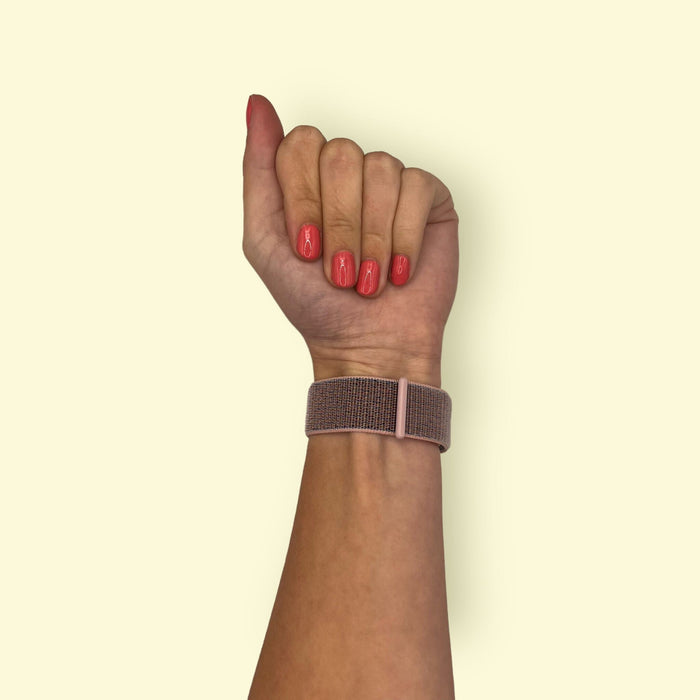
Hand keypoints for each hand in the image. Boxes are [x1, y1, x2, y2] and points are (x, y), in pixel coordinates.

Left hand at [242, 95, 458, 386]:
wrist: (367, 345)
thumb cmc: (314, 303)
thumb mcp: (264, 240)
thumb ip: (258, 172)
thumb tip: (258, 104)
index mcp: (308, 179)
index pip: (300, 143)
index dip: (303, 200)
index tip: (306, 249)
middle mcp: (348, 174)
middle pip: (340, 153)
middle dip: (338, 223)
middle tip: (339, 270)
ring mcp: (389, 183)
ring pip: (380, 169)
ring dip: (371, 238)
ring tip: (369, 277)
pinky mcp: (429, 198)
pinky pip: (416, 187)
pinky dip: (404, 238)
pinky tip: (398, 269)